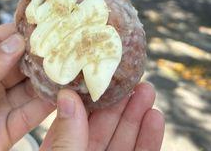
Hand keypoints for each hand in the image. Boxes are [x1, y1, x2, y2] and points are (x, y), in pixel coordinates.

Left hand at [0, 23, 53, 150]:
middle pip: (15, 64)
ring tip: (68, 65)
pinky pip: (29, 115)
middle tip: (63, 43)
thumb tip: (14, 42)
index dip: (16, 31)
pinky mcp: (4, 133)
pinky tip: (61, 94)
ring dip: (46, 78)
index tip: (42, 22)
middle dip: (37, 54)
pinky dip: (46, 105)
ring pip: (26, 88)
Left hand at [41, 82, 164, 150]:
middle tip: (130, 75)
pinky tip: (155, 117)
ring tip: (148, 89)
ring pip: (124, 139)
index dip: (87, 96)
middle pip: (103, 125)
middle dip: (119, 100)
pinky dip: (149, 139)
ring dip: (137, 115)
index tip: (99, 73)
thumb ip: (65, 138)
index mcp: (60, 150)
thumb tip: (67, 96)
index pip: (72, 119)